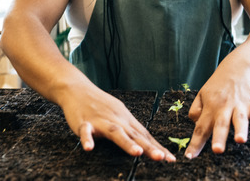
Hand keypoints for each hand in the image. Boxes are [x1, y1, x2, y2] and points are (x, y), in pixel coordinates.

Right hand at [60, 83, 175, 161]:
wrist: (77, 89)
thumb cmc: (100, 105)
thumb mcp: (119, 116)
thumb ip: (131, 131)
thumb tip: (148, 145)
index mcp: (126, 119)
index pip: (145, 135)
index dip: (158, 147)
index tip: (171, 159)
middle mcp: (117, 120)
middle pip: (135, 135)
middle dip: (149, 147)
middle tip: (162, 158)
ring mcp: (101, 121)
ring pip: (116, 132)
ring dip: (127, 143)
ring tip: (137, 153)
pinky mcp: (84, 122)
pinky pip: (86, 132)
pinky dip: (87, 139)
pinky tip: (89, 148)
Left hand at [184, 72, 249, 158]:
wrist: (236, 68)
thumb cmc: (217, 87)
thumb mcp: (201, 94)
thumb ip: (195, 110)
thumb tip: (195, 125)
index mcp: (210, 107)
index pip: (200, 128)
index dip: (195, 143)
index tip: (189, 156)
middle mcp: (224, 107)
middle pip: (220, 124)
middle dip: (219, 137)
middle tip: (217, 150)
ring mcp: (239, 105)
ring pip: (239, 119)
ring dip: (240, 129)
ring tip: (240, 140)